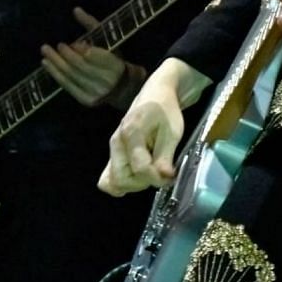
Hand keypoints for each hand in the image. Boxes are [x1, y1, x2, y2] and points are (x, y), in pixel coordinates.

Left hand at [41, 6, 137, 106]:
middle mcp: (108, 81)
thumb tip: (76, 10)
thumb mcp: (107, 41)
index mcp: (117, 65)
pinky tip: (47, 65)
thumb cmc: (113, 59)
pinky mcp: (87, 101)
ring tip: (45, 54)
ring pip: (72, 77)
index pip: (96, 57)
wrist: (123, 89)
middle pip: (81, 67)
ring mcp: (97, 93)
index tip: (71, 44)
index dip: (82, 51)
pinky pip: (68, 86)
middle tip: (52, 46)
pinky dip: (56, 75)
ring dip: (56, 65)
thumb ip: (92, 25)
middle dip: (65, 56)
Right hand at [99, 76, 184, 195]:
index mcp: (131, 133)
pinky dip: (122, 184)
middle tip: (160, 175)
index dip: (157, 178)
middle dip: (143, 183)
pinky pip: (108, 179)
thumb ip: (166, 156)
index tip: (170, 176)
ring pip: (113, 182)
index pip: (140, 168)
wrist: (155, 96)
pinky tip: (138, 178)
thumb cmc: (165, 111)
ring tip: (151, 174)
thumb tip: (165, 177)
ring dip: (134, 185)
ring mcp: (112, 150)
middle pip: (121, 179)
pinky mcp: (113, 155)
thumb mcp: (173, 131)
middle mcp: (116, 143)